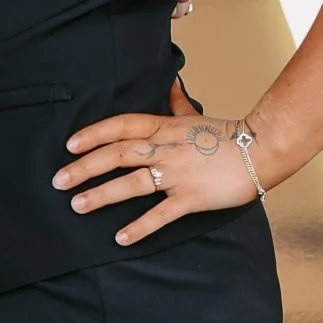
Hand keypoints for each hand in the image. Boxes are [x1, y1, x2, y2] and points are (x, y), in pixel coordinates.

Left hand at [52, 108, 263, 243]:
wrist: (263, 149)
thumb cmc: (229, 135)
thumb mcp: (197, 116)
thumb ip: (177, 104)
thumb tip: (171, 85)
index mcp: (164, 128)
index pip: (121, 126)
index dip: (93, 134)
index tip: (69, 145)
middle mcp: (165, 149)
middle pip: (117, 155)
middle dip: (85, 167)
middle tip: (58, 181)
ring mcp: (178, 173)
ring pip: (132, 183)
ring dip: (102, 195)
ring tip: (77, 205)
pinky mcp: (192, 197)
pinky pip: (161, 214)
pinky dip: (140, 226)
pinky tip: (120, 238)